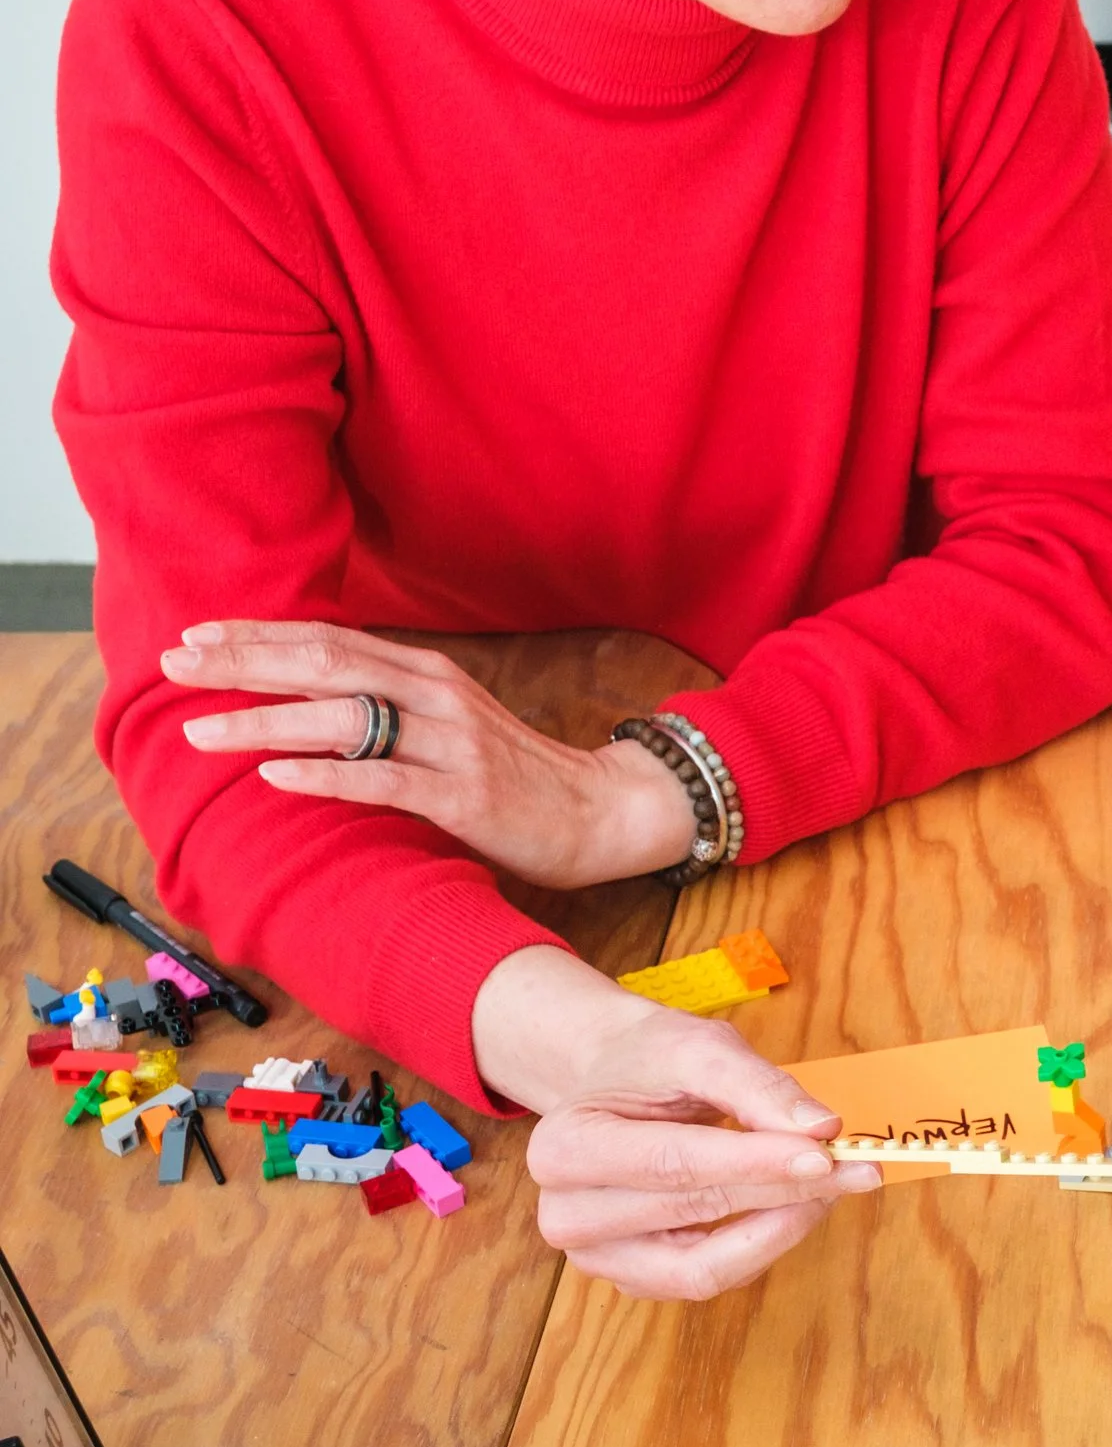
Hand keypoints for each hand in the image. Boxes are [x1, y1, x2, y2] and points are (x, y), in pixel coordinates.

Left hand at [164, 619, 693, 887]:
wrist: (600, 811)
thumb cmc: (513, 774)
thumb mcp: (447, 724)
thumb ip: (389, 707)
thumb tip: (309, 702)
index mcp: (426, 672)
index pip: (330, 640)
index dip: (259, 635)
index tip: (194, 637)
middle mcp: (435, 694)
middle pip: (326, 663)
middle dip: (244, 663)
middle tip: (176, 665)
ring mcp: (451, 743)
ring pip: (344, 717)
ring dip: (264, 721)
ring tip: (202, 730)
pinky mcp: (464, 795)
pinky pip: (382, 780)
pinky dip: (323, 775)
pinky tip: (274, 777)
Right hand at [475, 948, 882, 1301]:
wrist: (612, 1082)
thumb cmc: (649, 1062)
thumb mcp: (698, 1048)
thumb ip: (757, 1087)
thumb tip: (820, 1129)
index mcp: (563, 1146)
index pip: (675, 1164)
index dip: (757, 1163)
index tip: (827, 1154)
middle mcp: (566, 1214)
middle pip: (694, 1211)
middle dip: (785, 1190)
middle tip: (857, 1168)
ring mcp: (597, 1258)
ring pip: (703, 1268)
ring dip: (779, 1229)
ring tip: (831, 1187)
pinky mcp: (633, 1279)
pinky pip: (708, 1278)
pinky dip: (760, 1246)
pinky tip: (794, 1207)